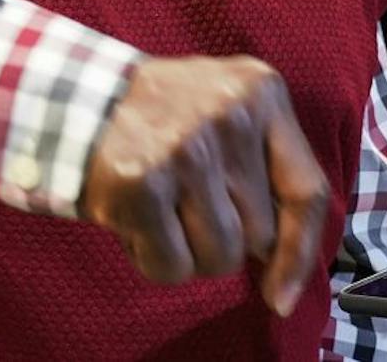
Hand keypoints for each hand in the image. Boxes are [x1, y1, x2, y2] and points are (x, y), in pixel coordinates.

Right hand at [79, 54, 327, 316]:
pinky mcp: (143, 182)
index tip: (280, 296)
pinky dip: (152, 258)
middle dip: (225, 238)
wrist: (80, 94)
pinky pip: (172, 267)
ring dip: (189, 253)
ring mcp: (186, 148)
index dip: (299, 253)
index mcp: (259, 90)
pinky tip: (135, 219)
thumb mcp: (227, 106)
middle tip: (186, 203)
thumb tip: (284, 270)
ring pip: (220, 258)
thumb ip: (264, 164)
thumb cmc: (164, 115)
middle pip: (259, 236)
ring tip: (162, 209)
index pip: (306, 190)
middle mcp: (229, 114)